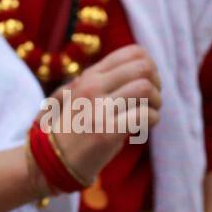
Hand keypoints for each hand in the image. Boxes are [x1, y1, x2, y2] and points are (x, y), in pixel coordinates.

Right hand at [44, 44, 161, 184]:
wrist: (55, 158)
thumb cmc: (75, 127)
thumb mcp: (82, 94)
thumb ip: (105, 80)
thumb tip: (144, 66)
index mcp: (89, 76)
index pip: (133, 52)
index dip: (150, 66)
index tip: (148, 82)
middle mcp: (92, 87)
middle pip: (143, 68)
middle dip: (157, 84)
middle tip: (152, 100)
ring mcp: (98, 108)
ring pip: (145, 88)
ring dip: (156, 102)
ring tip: (149, 113)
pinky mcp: (107, 131)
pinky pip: (144, 115)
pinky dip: (152, 120)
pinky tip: (143, 128)